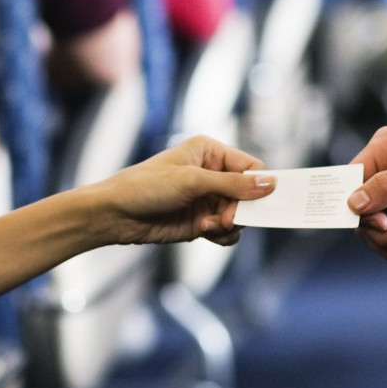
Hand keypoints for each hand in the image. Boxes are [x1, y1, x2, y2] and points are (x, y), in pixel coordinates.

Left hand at [90, 136, 273, 245]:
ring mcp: (207, 199)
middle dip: (242, 209)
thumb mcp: (192, 181)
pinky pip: (227, 231)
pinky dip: (222, 234)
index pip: (251, 166)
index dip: (260, 184)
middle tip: (229, 218)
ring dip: (230, 223)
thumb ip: (233, 184)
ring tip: (210, 225)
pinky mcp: (201, 221)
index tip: (265, 203)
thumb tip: (270, 183)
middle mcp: (212, 174)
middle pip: (249, 194)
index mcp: (211, 152)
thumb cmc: (146, 186)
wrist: (116, 215)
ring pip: (240, 215)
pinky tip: (204, 231)